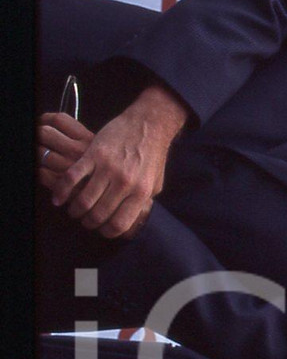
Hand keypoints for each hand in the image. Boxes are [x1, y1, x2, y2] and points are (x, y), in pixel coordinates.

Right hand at [43, 82, 187, 239]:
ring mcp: (108, 168)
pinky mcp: (93, 154)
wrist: (147, 126)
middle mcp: (124, 182)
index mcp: (141, 192)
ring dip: (75, 210)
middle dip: (89, 222)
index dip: (107, 232)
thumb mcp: (155, 184)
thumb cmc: (152, 156)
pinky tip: (58, 198)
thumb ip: (143, 202)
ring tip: (74, 210)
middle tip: (85, 221)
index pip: (120, 224)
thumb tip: (132, 219)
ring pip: (84, 200)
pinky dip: (62, 191)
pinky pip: (72, 177)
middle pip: (99, 215)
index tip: (101, 231)